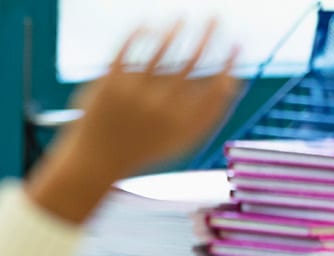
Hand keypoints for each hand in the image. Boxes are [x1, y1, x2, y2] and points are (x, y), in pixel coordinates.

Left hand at [26, 20, 243, 223]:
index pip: (215, 86)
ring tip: (183, 16)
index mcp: (181, 124)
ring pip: (161, 50)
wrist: (95, 161)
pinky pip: (128, 49)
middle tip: (216, 16)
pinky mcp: (109, 84)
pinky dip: (141, 32)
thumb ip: (211, 114)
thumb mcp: (182, 140)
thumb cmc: (145, 146)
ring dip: (176, 29)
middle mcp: (160, 109)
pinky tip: (150, 24)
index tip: (237, 43)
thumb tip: (235, 81)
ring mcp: (133, 95)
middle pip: (191, 62)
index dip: (229, 62)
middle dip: (209, 34)